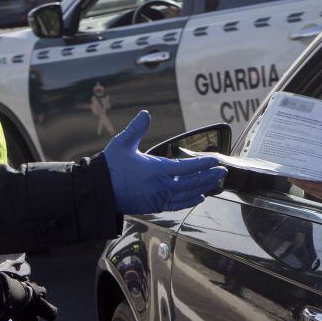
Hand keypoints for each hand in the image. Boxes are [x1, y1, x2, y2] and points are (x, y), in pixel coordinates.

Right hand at [104, 111, 226, 214]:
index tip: (216, 159)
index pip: (187, 167)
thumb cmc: (110, 167)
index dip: (204, 164)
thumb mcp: (122, 144)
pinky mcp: (154, 206)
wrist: (98, 192)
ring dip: (203, 188)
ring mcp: (158, 198)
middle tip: (223, 171)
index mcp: (156, 170)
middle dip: (209, 176)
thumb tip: (146, 113)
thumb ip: (136, 128)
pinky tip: (198, 197)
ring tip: (216, 182)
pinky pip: (177, 205)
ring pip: (187, 195)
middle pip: (192, 183)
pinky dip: (190, 201)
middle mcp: (161, 186)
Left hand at [290, 168, 321, 213]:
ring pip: (316, 190)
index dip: (301, 182)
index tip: (290, 176)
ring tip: (302, 173)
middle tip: (292, 172)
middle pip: (311, 189)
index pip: (313, 187)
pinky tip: (318, 177)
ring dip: (308, 183)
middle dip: (301, 181)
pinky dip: (316, 184)